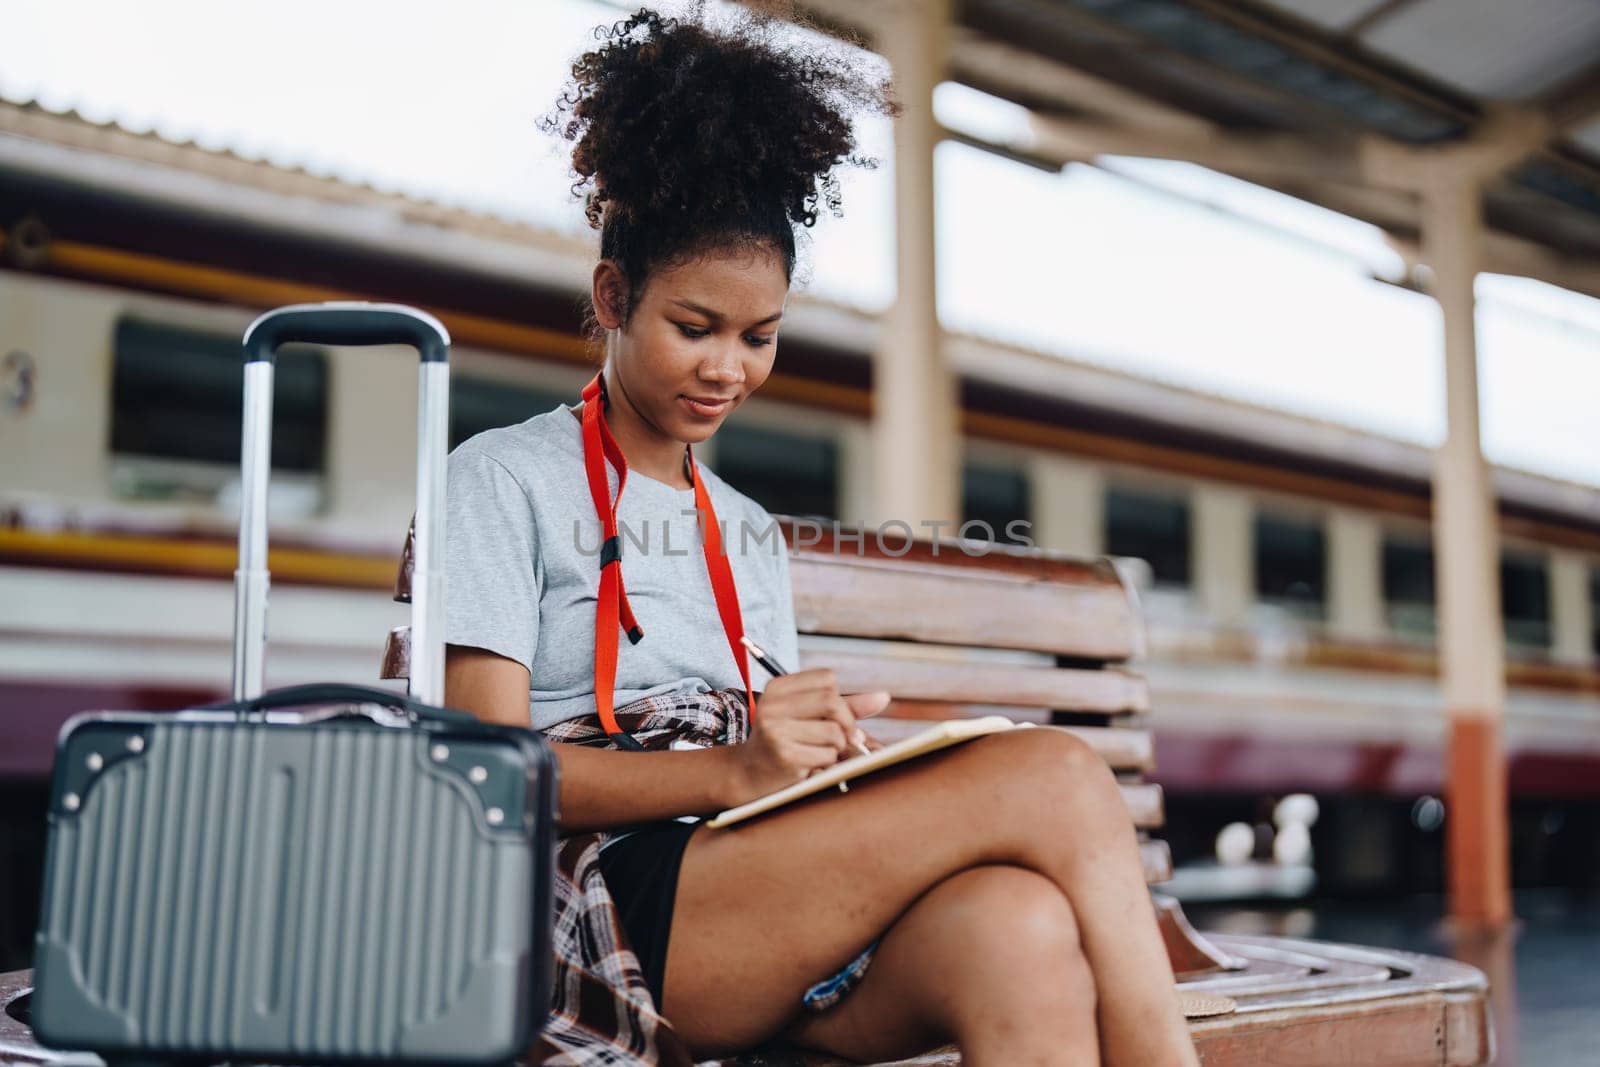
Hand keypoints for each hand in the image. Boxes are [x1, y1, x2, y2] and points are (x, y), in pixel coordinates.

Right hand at [730, 669, 889, 804]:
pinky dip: (827, 763)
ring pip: (834, 732)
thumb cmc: (786, 742)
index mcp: (777, 687)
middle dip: (846, 723)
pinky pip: (827, 755)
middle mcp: (773, 705)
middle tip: (844, 739)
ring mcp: (776, 730)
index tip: (835, 717)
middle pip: (832, 702)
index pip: (827, 679)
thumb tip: (883, 697)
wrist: (749, 775)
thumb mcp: (810, 717)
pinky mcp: (783, 755)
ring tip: (819, 753)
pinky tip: (810, 765)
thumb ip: (847, 706)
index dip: (840, 698)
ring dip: (836, 748)